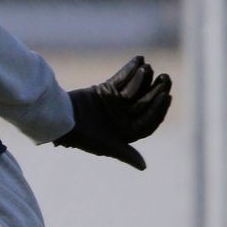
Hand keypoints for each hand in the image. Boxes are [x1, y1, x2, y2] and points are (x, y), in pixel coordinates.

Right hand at [52, 56, 172, 169]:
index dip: (159, 109)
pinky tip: (139, 59)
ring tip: (147, 67)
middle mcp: (124, 118)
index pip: (149, 121)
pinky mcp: (106, 90)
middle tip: (165, 78)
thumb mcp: (105, 145)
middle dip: (155, 91)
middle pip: (145, 103)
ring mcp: (115, 104)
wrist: (59, 118)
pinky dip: (129, 70)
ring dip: (142, 78)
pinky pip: (121, 78)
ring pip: (134, 89)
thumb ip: (125, 153)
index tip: (166, 95)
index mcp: (127, 133)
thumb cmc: (82, 136)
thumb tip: (143, 167)